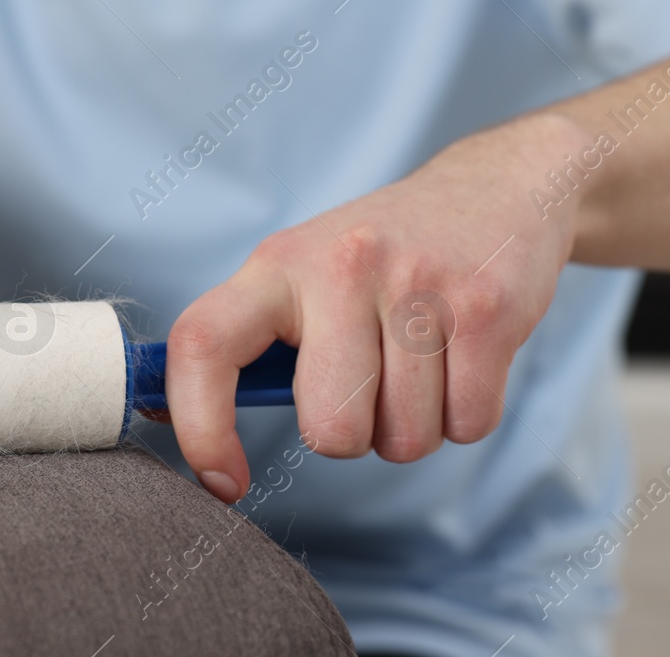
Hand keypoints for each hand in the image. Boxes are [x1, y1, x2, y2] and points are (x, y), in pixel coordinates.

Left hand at [164, 112, 585, 502]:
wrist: (496, 187)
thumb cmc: (384, 256)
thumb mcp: (306, 272)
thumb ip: (255, 343)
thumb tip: (172, 418)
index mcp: (280, 263)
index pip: (204, 342)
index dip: (199, 423)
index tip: (222, 480)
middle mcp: (343, 265)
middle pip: (330, 429)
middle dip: (355, 434)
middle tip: (373, 382)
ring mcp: (418, 284)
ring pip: (405, 438)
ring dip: (417, 424)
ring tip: (424, 359)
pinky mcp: (486, 309)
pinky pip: (468, 423)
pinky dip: (468, 414)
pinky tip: (464, 357)